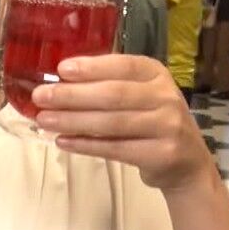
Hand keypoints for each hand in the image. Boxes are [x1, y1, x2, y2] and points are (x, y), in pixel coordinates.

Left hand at [30, 55, 214, 191]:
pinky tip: (63, 141)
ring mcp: (167, 126)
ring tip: (44, 120)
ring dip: (73, 121)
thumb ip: (110, 85)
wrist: (187, 164)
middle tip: (41, 97)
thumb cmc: (153, 122)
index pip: (122, 65)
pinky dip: (86, 145)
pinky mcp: (162, 154)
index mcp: (157, 74)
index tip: (61, 69)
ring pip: (112, 123)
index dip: (92, 67)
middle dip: (73, 95)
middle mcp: (165, 96)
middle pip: (114, 94)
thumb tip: (59, 81)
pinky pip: (116, 149)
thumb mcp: (141, 95)